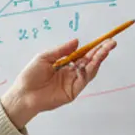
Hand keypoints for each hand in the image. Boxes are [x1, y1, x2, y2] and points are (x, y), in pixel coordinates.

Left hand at [1, 37, 115, 128]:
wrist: (23, 94)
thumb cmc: (30, 76)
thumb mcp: (45, 57)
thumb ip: (61, 50)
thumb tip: (77, 41)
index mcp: (65, 64)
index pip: (83, 54)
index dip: (93, 47)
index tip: (103, 39)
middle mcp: (71, 73)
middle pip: (90, 61)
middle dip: (101, 52)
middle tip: (111, 43)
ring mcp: (73, 82)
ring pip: (90, 70)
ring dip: (99, 59)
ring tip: (106, 49)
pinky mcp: (73, 92)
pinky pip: (84, 80)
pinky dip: (90, 70)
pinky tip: (94, 61)